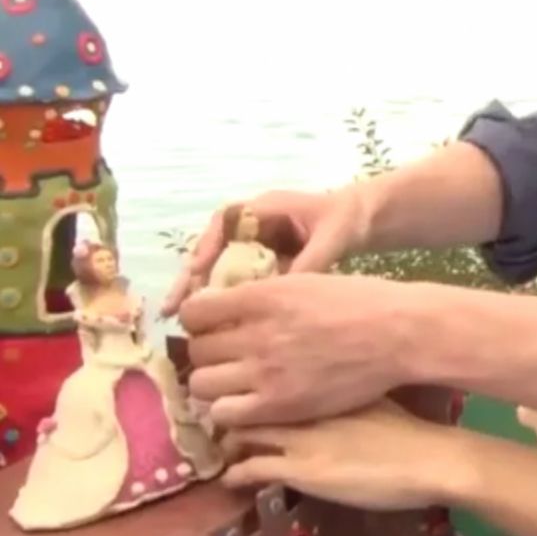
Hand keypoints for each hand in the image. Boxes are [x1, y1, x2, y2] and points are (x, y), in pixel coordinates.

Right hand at [161, 189, 367, 317]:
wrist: (363, 222)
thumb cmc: (345, 220)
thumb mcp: (331, 237)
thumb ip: (311, 260)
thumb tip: (286, 291)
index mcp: (264, 208)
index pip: (223, 223)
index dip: (206, 247)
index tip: (195, 272)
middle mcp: (251, 225)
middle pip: (211, 249)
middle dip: (191, 278)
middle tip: (172, 308)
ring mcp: (254, 245)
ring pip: (219, 268)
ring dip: (202, 293)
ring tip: (183, 322)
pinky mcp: (261, 264)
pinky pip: (236, 282)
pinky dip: (225, 301)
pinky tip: (214, 327)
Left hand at [179, 272, 416, 427]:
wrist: (400, 334)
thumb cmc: (363, 302)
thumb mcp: (308, 281)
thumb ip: (266, 295)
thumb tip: (232, 304)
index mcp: (263, 296)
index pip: (195, 310)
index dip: (198, 319)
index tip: (212, 325)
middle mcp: (256, 333)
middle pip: (196, 349)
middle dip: (207, 352)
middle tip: (226, 356)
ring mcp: (266, 372)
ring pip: (202, 384)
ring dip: (213, 383)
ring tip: (233, 383)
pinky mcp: (280, 406)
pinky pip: (225, 414)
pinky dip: (229, 410)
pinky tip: (247, 404)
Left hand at [220, 398, 465, 510]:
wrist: (430, 458)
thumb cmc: (409, 427)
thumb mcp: (368, 395)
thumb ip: (338, 388)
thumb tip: (322, 385)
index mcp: (322, 379)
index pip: (267, 369)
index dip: (246, 378)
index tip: (239, 389)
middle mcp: (305, 402)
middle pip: (244, 395)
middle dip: (227, 408)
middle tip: (224, 421)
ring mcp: (301, 435)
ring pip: (238, 431)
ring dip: (228, 443)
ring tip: (229, 451)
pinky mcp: (301, 469)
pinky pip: (249, 469)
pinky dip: (236, 475)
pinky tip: (236, 479)